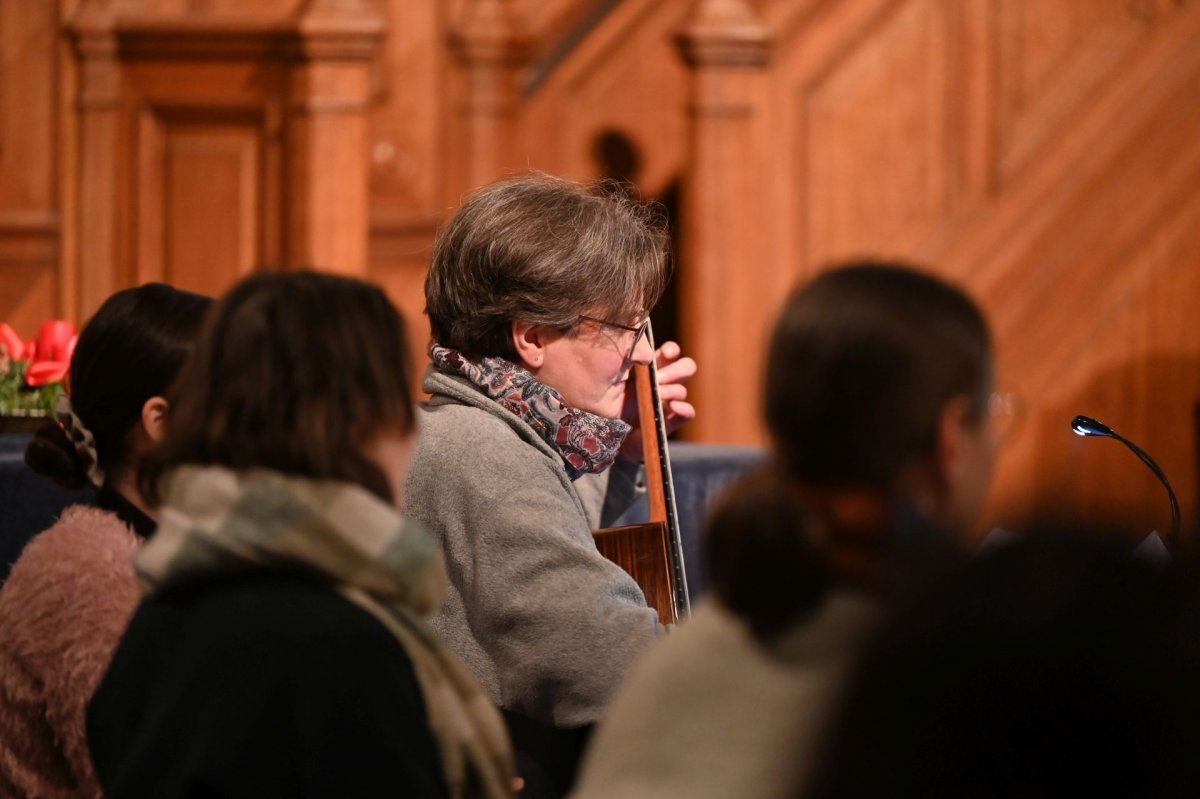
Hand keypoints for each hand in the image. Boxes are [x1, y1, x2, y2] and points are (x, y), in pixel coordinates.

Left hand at [619, 341, 696, 461]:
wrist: (608, 432)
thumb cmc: (610, 398)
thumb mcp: (616, 374)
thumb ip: (629, 360)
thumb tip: (642, 353)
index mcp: (652, 368)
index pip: (670, 353)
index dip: (671, 351)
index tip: (664, 353)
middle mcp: (664, 383)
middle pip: (686, 368)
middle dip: (677, 370)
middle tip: (659, 378)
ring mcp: (668, 402)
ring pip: (682, 391)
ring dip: (672, 390)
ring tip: (658, 395)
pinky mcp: (670, 421)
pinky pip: (688, 413)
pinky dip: (684, 409)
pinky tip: (674, 406)